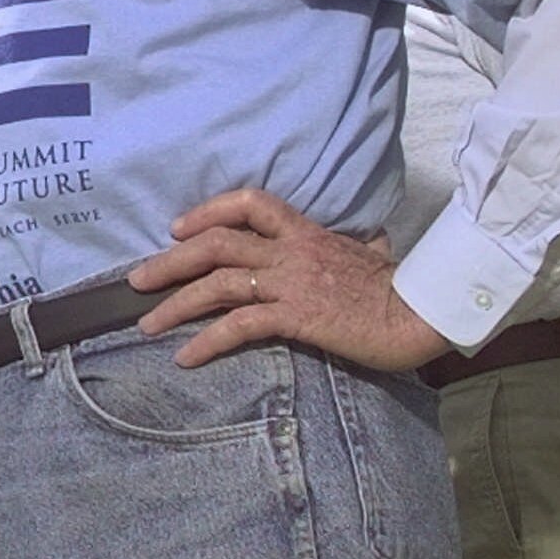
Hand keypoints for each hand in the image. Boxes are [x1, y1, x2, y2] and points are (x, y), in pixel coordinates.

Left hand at [129, 188, 450, 371]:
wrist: (421, 313)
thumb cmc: (398, 287)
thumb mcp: (365, 253)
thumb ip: (346, 244)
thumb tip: (360, 241)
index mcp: (305, 231)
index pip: (248, 203)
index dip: (207, 211)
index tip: (178, 228)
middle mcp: (291, 251)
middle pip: (216, 243)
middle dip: (170, 261)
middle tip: (137, 281)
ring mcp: (291, 283)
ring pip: (218, 283)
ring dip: (175, 303)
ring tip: (146, 322)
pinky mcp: (297, 317)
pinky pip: (240, 326)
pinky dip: (206, 341)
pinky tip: (185, 356)